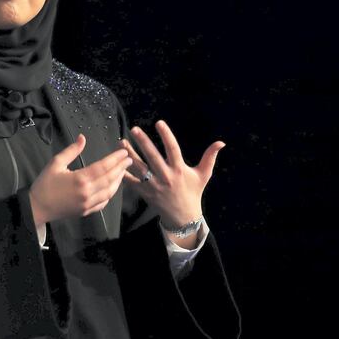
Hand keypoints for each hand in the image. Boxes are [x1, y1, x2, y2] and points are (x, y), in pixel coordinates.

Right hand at [29, 134, 131, 225]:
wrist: (37, 207)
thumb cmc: (44, 184)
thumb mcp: (55, 163)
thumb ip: (71, 150)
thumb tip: (82, 138)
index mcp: (80, 179)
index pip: (103, 167)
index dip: (115, 159)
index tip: (123, 152)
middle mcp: (87, 192)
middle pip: (109, 178)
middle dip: (120, 168)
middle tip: (128, 159)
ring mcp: (88, 203)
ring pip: (109, 191)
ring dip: (118, 181)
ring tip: (123, 171)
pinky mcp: (86, 211)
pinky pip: (104, 202)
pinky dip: (110, 193)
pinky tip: (113, 186)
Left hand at [122, 120, 223, 244]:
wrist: (183, 217)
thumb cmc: (193, 192)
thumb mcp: (203, 175)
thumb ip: (210, 157)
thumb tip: (221, 142)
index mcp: (179, 170)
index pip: (172, 149)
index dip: (166, 135)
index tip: (159, 122)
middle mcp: (166, 176)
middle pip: (152, 156)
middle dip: (142, 142)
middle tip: (134, 129)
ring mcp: (154, 185)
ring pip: (139, 167)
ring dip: (129, 154)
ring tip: (121, 142)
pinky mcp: (145, 193)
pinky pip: (132, 181)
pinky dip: (123, 172)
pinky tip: (116, 162)